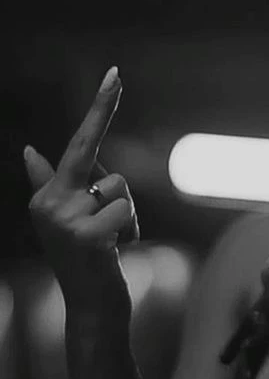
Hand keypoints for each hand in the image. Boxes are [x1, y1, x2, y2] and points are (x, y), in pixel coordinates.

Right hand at [24, 66, 138, 319]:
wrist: (91, 307)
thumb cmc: (86, 258)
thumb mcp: (67, 218)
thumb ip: (50, 183)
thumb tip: (28, 150)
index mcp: (47, 195)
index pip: (74, 144)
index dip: (97, 109)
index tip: (115, 74)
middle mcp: (47, 203)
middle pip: (91, 153)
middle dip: (102, 107)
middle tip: (115, 72)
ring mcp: (63, 220)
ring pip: (119, 189)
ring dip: (127, 215)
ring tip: (111, 240)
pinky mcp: (86, 236)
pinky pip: (125, 214)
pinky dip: (131, 231)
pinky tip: (115, 251)